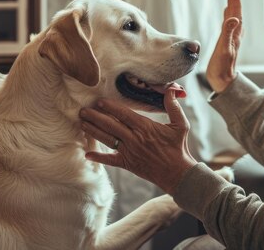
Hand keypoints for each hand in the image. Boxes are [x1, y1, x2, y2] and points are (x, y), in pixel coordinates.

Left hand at [79, 89, 196, 193]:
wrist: (177, 173)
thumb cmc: (179, 147)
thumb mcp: (181, 125)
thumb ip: (173, 107)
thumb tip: (171, 90)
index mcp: (146, 127)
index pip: (124, 114)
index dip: (110, 107)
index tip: (99, 101)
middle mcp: (134, 139)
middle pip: (111, 125)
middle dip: (95, 117)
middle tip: (83, 110)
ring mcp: (130, 152)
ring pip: (107, 140)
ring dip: (93, 131)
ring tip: (82, 124)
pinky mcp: (128, 164)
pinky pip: (111, 160)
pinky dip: (99, 158)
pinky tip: (87, 154)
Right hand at [206, 0, 242, 92]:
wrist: (222, 81)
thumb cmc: (222, 67)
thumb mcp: (224, 48)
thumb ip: (228, 32)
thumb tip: (234, 18)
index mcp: (234, 37)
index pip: (236, 18)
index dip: (235, 7)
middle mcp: (234, 39)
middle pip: (235, 19)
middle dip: (234, 7)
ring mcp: (230, 43)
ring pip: (232, 25)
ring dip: (231, 14)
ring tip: (229, 5)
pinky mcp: (225, 47)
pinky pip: (228, 32)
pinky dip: (227, 24)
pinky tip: (227, 23)